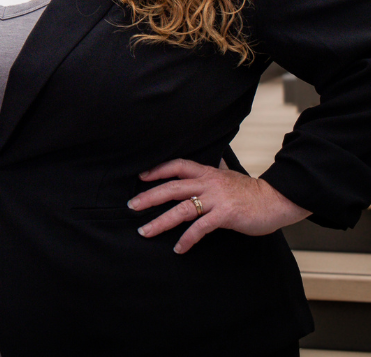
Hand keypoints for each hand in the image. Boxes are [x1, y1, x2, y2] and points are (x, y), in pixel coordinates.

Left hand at [129, 158, 310, 253]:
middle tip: (132, 206)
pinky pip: (201, 228)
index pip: (178, 166)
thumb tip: (215, 160)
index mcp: (208, 172)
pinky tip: (179, 248)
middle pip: (172, 187)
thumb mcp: (230, 175)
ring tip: (146, 231)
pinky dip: (188, 239)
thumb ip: (218, 170)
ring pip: (181, 209)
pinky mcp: (225, 215)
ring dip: (161, 221)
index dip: (158, 170)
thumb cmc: (252, 191)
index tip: (141, 177)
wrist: (277, 200)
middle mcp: (208, 183)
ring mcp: (216, 199)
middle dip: (149, 197)